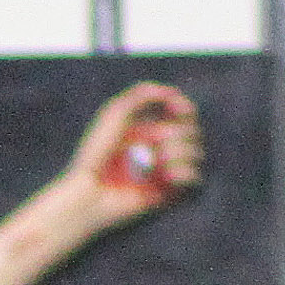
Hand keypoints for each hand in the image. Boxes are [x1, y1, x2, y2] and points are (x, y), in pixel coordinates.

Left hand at [72, 82, 200, 218]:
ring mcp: (167, 171)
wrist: (87, 192)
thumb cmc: (95, 153)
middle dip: (177, 133)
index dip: (185, 108)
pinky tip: (167, 175)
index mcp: (151, 129)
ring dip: (180, 152)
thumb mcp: (115, 113)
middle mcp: (161, 149)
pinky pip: (196, 179)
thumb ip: (142, 94)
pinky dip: (186, 173)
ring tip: (157, 161)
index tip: (176, 108)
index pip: (185, 113)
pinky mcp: (169, 193)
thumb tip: (173, 91)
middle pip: (194, 131)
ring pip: (197, 153)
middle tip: (155, 143)